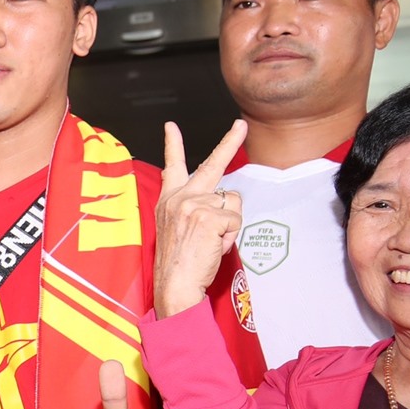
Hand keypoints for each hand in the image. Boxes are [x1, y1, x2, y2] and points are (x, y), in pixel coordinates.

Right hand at [153, 119, 248, 318]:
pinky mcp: (209, 216)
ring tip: (212, 241)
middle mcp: (179, 197)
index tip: (171, 126)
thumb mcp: (177, 228)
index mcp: (169, 200)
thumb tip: (221, 199)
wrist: (174, 284)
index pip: (172, 167)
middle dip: (230, 141)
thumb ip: (193, 208)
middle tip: (241, 124)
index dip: (172, 144)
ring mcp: (193, 204)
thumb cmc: (179, 262)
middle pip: (212, 164)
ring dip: (229, 222)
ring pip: (232, 201)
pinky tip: (214, 246)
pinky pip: (235, 219)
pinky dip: (230, 235)